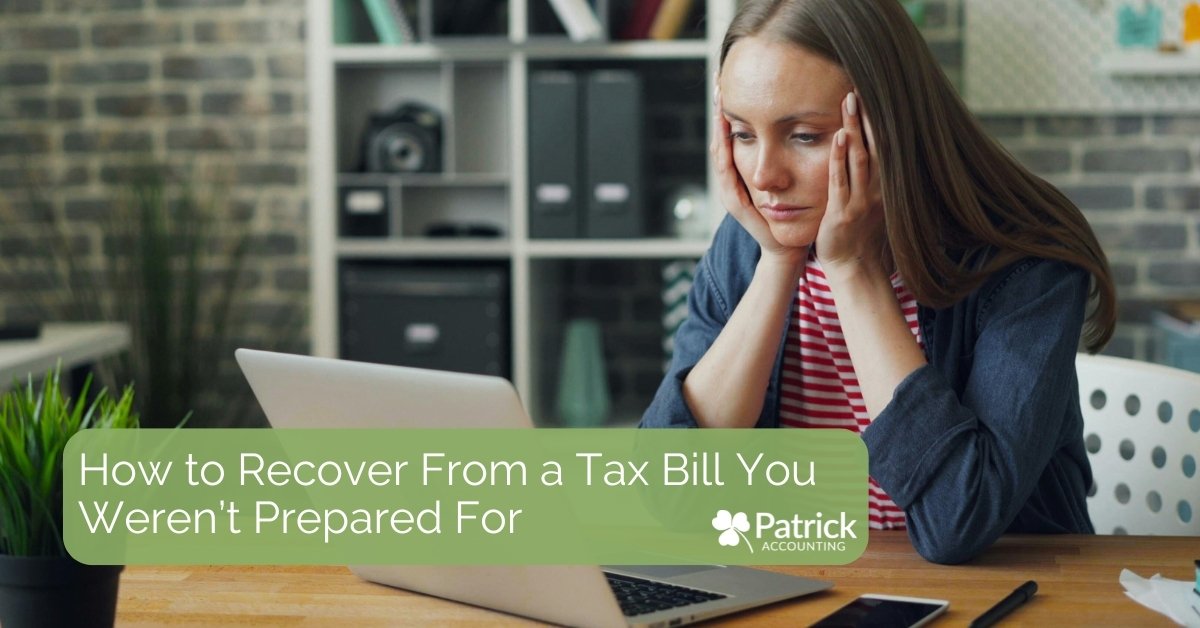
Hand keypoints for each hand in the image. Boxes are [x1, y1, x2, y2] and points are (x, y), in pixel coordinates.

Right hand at [710, 81, 806, 268]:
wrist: (786, 245)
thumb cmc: (792, 211)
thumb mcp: (788, 176)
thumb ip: (787, 154)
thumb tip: (799, 122)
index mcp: (743, 172)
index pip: (733, 134)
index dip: (730, 110)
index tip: (729, 83)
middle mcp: (731, 179)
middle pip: (720, 138)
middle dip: (718, 111)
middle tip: (717, 83)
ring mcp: (730, 190)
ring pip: (719, 152)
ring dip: (718, 127)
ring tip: (719, 102)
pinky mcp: (735, 201)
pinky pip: (726, 171)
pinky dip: (724, 152)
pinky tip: (724, 134)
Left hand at [817, 91, 886, 277]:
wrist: (853, 266)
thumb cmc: (857, 232)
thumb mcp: (869, 199)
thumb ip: (870, 174)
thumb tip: (869, 146)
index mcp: (883, 184)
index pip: (882, 144)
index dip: (878, 119)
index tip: (872, 93)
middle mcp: (877, 189)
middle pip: (874, 145)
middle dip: (867, 116)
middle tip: (860, 85)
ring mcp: (861, 201)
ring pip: (859, 158)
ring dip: (854, 129)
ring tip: (849, 101)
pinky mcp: (843, 212)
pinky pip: (841, 181)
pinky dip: (839, 158)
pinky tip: (836, 137)